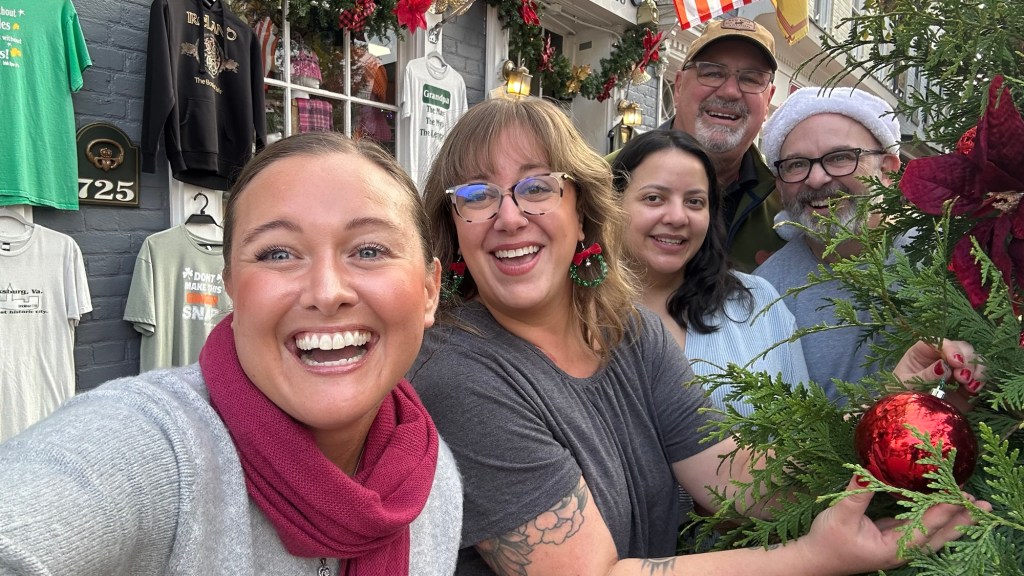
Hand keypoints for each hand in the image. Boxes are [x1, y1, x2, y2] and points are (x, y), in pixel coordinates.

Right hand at [799, 476, 989, 574]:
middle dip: (960, 520)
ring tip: (972, 508)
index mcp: (893, 548)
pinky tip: (942, 507)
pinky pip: (921, 529)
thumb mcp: (840, 515)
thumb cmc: (827, 541)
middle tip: (982, 505)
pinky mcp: (893, 540)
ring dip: (952, 520)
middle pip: (939, 536)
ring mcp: (899, 546)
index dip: (943, 511)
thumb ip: (857, 493)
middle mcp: (902, 550)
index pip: (926, 527)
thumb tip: (868, 469)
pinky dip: (934, 518)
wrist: (815, 560)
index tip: (960, 496)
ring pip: (933, 534)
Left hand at [893, 339, 983, 411]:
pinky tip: (974, 390)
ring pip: (975, 359)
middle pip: (962, 347)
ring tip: (969, 386)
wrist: (907, 417)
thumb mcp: (907, 386)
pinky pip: (980, 376)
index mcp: (922, 352)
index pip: (939, 341)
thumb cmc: (900, 395)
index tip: (955, 363)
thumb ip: (924, 375)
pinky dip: (982, 380)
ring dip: (977, 369)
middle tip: (962, 378)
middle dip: (967, 360)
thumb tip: (943, 366)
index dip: (950, 348)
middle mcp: (941, 357)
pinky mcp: (966, 385)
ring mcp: (955, 370)